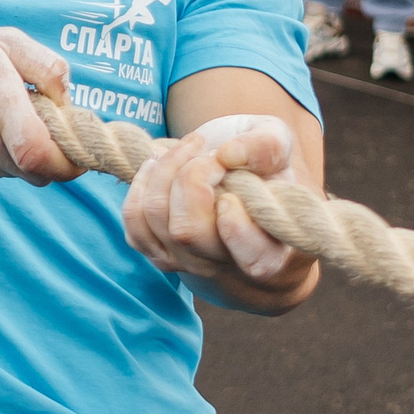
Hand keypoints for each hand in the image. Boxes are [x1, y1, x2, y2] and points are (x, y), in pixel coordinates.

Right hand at [0, 28, 83, 188]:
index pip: (38, 153)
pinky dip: (6, 158)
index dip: (69, 162)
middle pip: (38, 170)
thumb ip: (47, 66)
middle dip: (54, 155)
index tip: (80, 151)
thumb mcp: (6, 41)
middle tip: (48, 128)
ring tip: (10, 122)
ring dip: (28, 155)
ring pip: (21, 174)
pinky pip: (1, 175)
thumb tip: (67, 102)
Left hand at [122, 114, 316, 304]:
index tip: (234, 189)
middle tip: (210, 153)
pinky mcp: (158, 251)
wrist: (239, 186)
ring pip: (156, 218)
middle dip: (191, 177)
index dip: (236, 225)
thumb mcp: (279, 146)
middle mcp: (227, 267)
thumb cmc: (265, 168)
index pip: (254, 260)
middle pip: (188, 231)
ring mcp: (188, 263)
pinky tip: (161, 162)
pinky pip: (134, 220)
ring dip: (165, 171)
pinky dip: (141, 182)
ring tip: (188, 148)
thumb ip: (268, 147)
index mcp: (272, 252)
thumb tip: (229, 154)